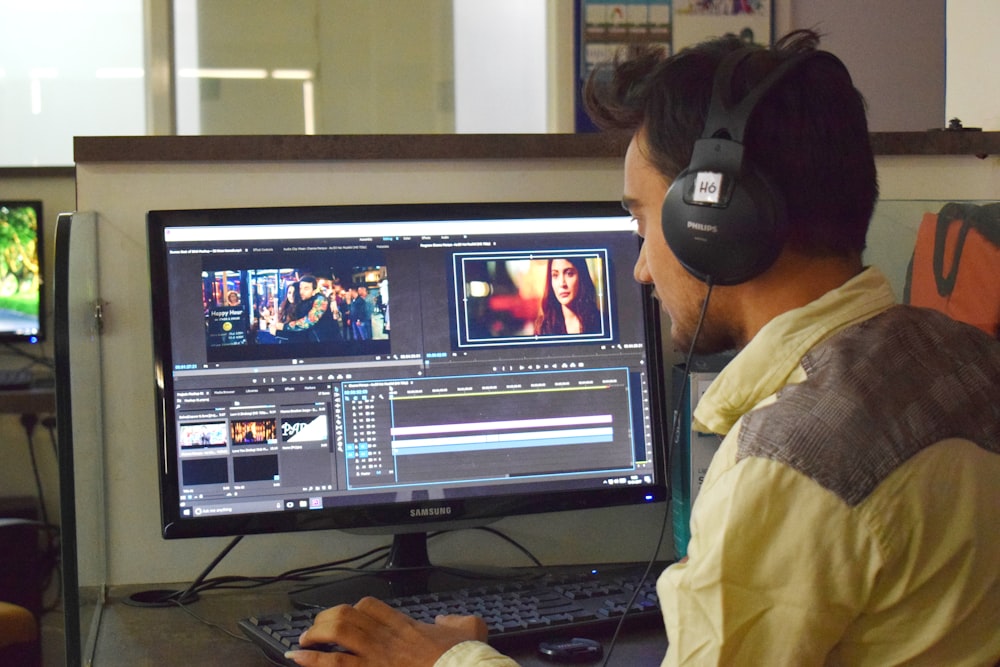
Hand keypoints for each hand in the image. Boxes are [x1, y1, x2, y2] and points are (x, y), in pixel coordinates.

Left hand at [286, 597, 486, 666]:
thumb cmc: (462, 657)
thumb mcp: (469, 628)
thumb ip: (456, 620)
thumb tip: (446, 620)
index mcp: (404, 625)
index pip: (369, 606)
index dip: (353, 609)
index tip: (347, 617)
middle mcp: (385, 637)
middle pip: (345, 616)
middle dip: (325, 620)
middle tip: (316, 630)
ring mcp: (375, 657)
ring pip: (335, 636)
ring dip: (313, 638)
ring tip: (302, 643)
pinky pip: (334, 665)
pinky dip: (312, 662)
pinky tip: (298, 659)